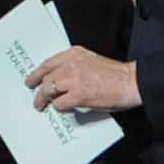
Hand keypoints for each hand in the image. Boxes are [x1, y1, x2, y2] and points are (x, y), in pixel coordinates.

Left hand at [25, 46, 140, 112]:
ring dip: (43, 100)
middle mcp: (71, 64)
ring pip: (48, 90)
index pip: (48, 63)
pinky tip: (63, 109)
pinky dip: (59, 108)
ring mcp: (73, 79)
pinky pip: (60, 104)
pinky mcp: (78, 95)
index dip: (37, 73)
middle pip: (46, 78)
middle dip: (37, 88)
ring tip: (41, 106)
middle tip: (34, 96)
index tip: (32, 79)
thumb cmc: (115, 74)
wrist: (131, 81)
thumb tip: (60, 81)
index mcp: (74, 54)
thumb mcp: (91, 60)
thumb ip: (74, 66)